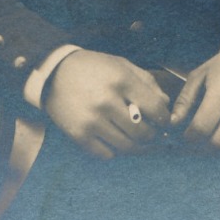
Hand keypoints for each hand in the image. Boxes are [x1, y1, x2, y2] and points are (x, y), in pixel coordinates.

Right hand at [44, 50, 169, 159]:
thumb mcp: (122, 65)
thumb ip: (147, 82)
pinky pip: (106, 154)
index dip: (164, 119)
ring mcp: (91, 120)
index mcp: (121, 81)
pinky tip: (113, 139)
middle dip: (152, 135)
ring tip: (135, 138)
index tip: (162, 120)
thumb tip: (166, 105)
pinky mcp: (78, 135)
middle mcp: (107, 102)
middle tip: (150, 132)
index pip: (156, 110)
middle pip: (143, 132)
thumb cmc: (93, 68)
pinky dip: (114, 150)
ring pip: (126, 147)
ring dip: (135, 146)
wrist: (54, 73)